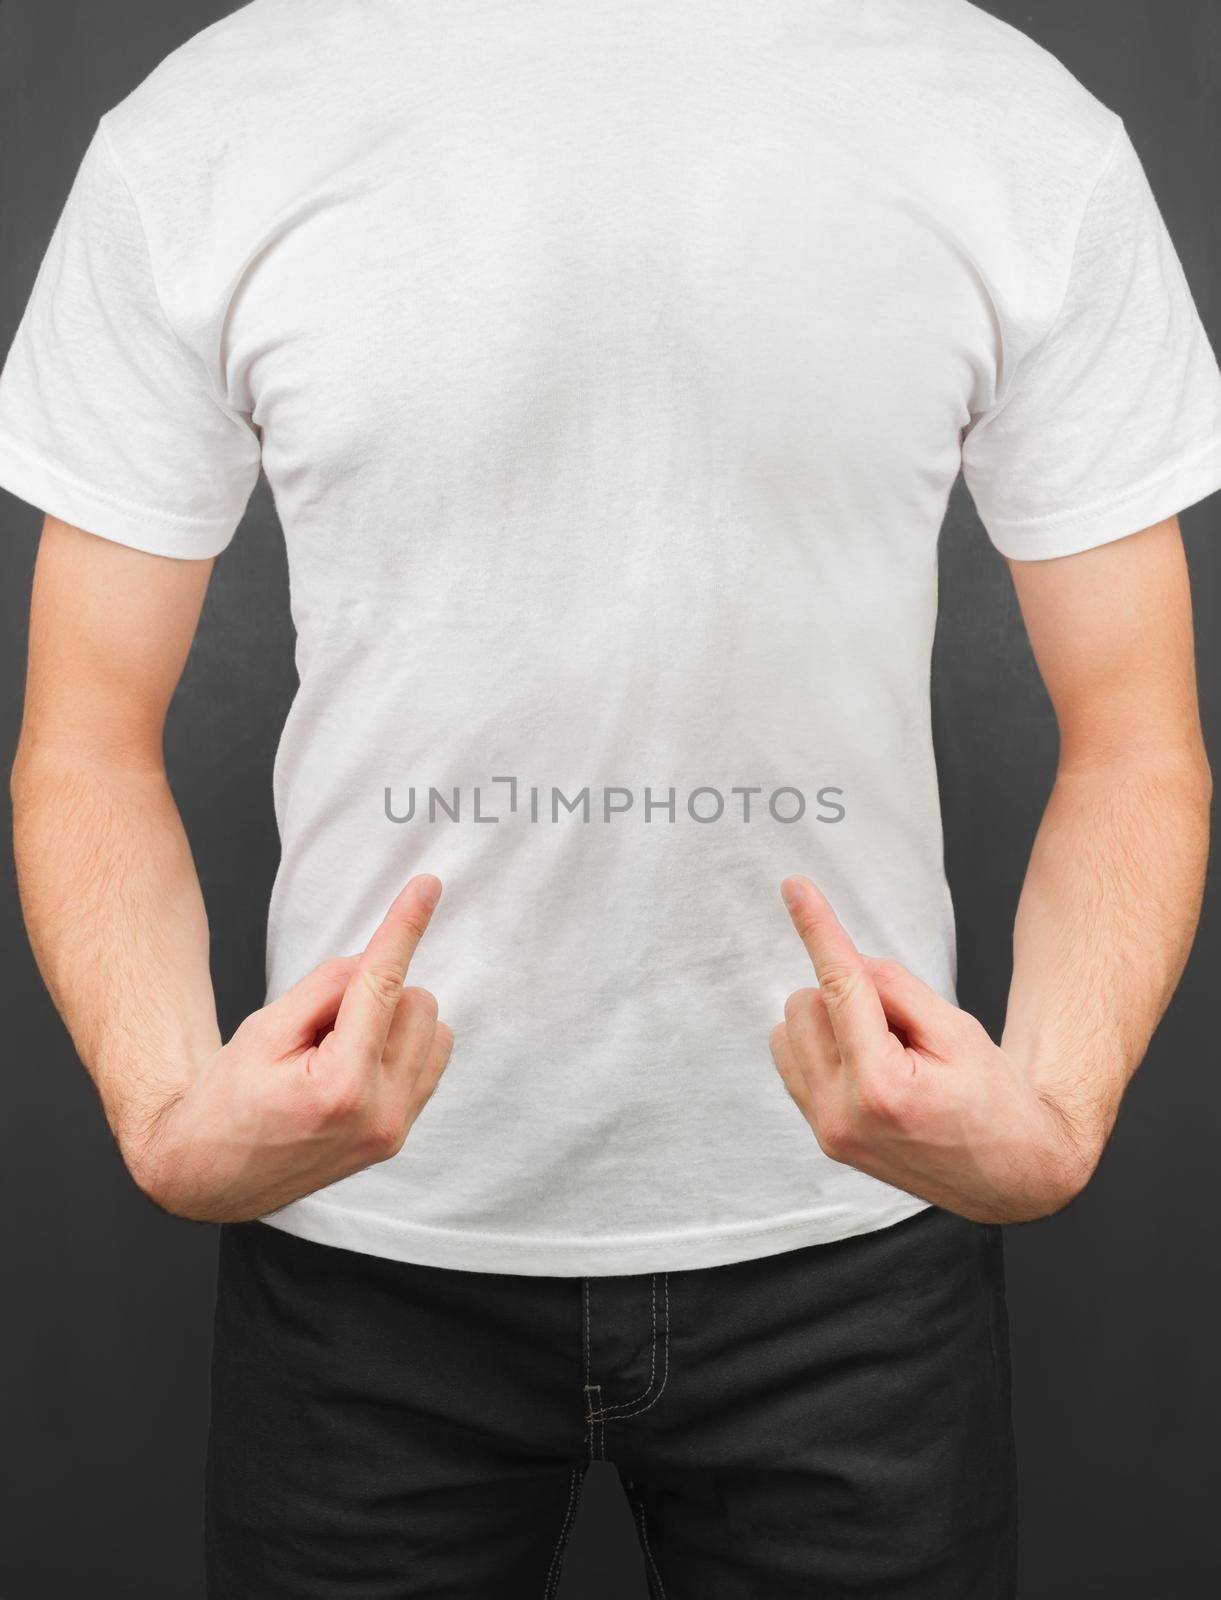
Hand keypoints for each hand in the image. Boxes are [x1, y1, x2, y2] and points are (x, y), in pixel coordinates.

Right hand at [132, 875, 452, 1221]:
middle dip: (371, 995)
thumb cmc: (228, 1099)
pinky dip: (398, 1045)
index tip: (428, 886)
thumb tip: (377, 959)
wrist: (212, 1173)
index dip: (404, 927)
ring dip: (388, 1021)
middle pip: (415, 1000)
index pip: (383, 985)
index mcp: (342, 1086)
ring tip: (332, 1053)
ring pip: (429, 1026)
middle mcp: (381, 1113)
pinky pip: (429, 1058)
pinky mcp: (402, 1134)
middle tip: (316, 1029)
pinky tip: (354, 1065)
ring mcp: (396, 1129)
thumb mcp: (265, 1028)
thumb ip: (327, 987)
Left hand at [769, 876, 1093, 1223]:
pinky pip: (792, 1059)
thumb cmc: (993, 1097)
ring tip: (889, 1053)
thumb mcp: (957, 1029)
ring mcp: (826, 1131)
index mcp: (881, 1087)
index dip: (819, 930)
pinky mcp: (820, 1135)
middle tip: (906, 1030)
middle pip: (809, 1001)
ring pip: (792, 1028)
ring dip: (832, 1021)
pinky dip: (822, 1045)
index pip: (840, 987)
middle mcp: (841, 1114)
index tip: (794, 887)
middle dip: (851, 995)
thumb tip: (842, 963)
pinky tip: (866, 1065)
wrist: (1010, 1174)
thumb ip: (895, 989)